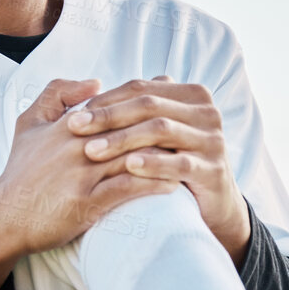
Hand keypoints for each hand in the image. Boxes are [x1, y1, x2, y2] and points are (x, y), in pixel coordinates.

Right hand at [0, 78, 181, 289]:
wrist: (4, 217)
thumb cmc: (21, 170)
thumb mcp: (30, 123)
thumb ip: (57, 94)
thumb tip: (96, 82)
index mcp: (68, 125)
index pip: (115, 106)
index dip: (146, 103)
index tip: (173, 102)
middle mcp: (76, 146)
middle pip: (130, 129)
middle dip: (162, 126)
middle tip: (192, 127)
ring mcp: (80, 175)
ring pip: (132, 157)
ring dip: (164, 155)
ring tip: (191, 154)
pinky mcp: (84, 204)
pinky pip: (125, 190)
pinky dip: (151, 185)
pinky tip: (174, 183)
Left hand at [64, 76, 252, 266]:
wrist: (212, 204)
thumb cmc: (174, 162)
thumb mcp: (158, 131)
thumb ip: (136, 107)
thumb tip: (91, 85)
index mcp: (192, 95)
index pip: (142, 88)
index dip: (106, 100)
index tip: (74, 115)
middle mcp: (206, 112)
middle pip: (150, 106)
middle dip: (108, 117)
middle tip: (74, 127)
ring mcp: (213, 140)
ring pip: (161, 130)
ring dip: (122, 139)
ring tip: (91, 150)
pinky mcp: (214, 170)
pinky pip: (179, 163)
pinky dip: (152, 164)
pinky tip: (127, 167)